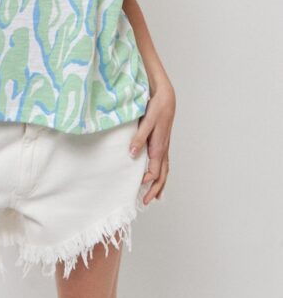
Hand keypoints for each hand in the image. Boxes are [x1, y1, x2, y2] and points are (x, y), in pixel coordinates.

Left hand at [129, 81, 175, 204]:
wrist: (166, 96)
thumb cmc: (157, 107)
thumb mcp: (146, 122)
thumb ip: (139, 138)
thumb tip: (132, 154)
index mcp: (159, 147)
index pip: (155, 171)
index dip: (147, 182)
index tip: (137, 187)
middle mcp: (163, 149)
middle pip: (162, 175)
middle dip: (155, 189)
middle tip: (146, 201)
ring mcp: (164, 146)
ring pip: (165, 170)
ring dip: (160, 184)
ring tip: (156, 196)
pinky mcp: (163, 141)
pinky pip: (164, 162)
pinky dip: (162, 173)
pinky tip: (158, 175)